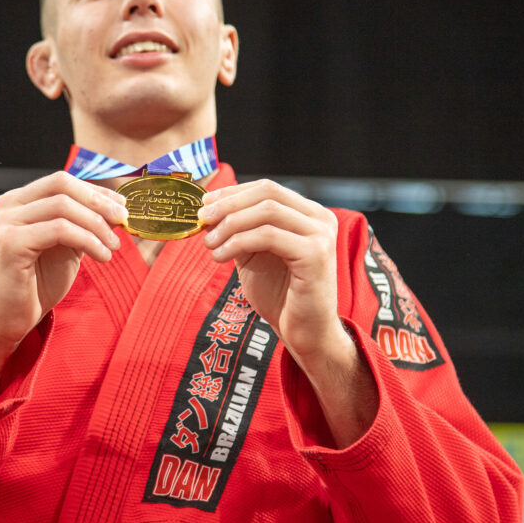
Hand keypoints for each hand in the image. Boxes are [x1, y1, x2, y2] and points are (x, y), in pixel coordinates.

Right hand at [0, 172, 126, 398]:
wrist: (10, 319)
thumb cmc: (37, 283)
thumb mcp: (66, 246)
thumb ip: (84, 223)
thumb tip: (118, 207)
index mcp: (18, 201)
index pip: (61, 181)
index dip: (95, 191)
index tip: (121, 207)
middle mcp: (7, 205)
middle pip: (62, 186)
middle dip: (99, 202)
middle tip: (122, 222)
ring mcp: (5, 222)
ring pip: (63, 207)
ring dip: (96, 226)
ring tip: (113, 248)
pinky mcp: (10, 242)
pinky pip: (60, 230)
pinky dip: (88, 240)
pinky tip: (102, 257)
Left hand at [198, 179, 343, 362]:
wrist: (305, 334)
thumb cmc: (281, 297)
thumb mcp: (254, 255)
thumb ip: (239, 231)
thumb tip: (208, 210)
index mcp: (308, 214)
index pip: (267, 188)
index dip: (232, 193)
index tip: (204, 204)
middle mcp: (321, 218)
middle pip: (267, 193)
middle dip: (228, 204)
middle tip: (201, 220)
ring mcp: (321, 235)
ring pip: (266, 211)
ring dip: (230, 224)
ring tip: (209, 245)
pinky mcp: (316, 254)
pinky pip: (268, 236)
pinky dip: (238, 242)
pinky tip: (220, 257)